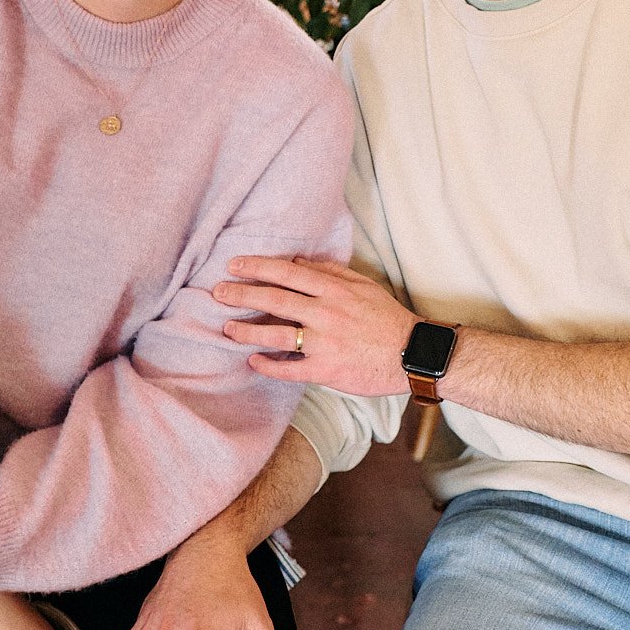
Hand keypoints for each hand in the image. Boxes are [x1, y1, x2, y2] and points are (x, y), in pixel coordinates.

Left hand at [213, 255, 415, 395]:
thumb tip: (298, 260)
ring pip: (277, 335)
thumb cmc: (386, 318)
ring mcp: (325, 343)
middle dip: (242, 295)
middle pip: (275, 300)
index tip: (234, 266)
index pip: (288, 273)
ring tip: (227, 329)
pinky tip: (253, 362)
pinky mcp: (326, 370)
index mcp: (334, 290)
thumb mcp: (362, 285)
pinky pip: (290, 369)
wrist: (410, 354)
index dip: (258, 267)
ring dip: (247, 331)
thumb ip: (330, 272)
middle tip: (218, 292)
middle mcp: (326, 313)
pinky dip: (268, 366)